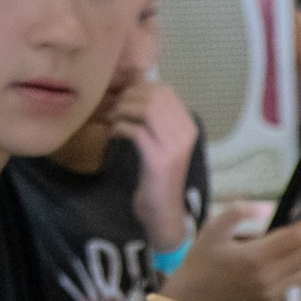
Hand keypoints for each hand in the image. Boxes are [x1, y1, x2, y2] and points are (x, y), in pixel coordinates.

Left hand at [109, 80, 199, 250]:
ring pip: (145, 110)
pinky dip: (120, 128)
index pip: (165, 90)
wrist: (163, 211)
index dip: (139, 88)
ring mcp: (174, 147)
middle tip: (114, 109)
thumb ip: (155, 120)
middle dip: (128, 98)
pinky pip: (135, 131)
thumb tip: (133, 91)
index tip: (124, 99)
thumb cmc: (158, 177)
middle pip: (154, 96)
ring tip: (113, 120)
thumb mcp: (161, 143)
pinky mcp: (159, 160)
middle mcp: (185, 134)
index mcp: (188, 126)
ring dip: (122, 111)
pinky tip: (113, 135)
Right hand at [166, 207, 300, 300]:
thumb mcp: (214, 228)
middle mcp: (268, 278)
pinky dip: (300, 266)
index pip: (296, 238)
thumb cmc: (201, 260)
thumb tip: (268, 207)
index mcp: (255, 258)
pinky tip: (295, 254)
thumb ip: (240, 212)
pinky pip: (295, 281)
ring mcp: (272, 293)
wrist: (193, 299)